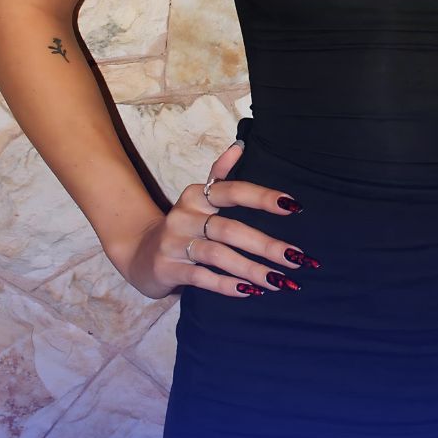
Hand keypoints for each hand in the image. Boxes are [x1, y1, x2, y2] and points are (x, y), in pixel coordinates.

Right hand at [111, 138, 315, 299]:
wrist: (140, 254)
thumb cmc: (182, 228)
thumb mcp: (197, 200)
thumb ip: (218, 176)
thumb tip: (240, 146)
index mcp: (195, 196)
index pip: (232, 191)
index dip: (262, 197)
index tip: (293, 206)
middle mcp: (184, 216)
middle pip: (229, 229)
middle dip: (266, 245)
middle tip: (297, 258)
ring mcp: (174, 243)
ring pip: (218, 255)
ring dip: (252, 269)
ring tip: (280, 282)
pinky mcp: (168, 268)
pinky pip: (201, 277)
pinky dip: (226, 285)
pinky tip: (249, 291)